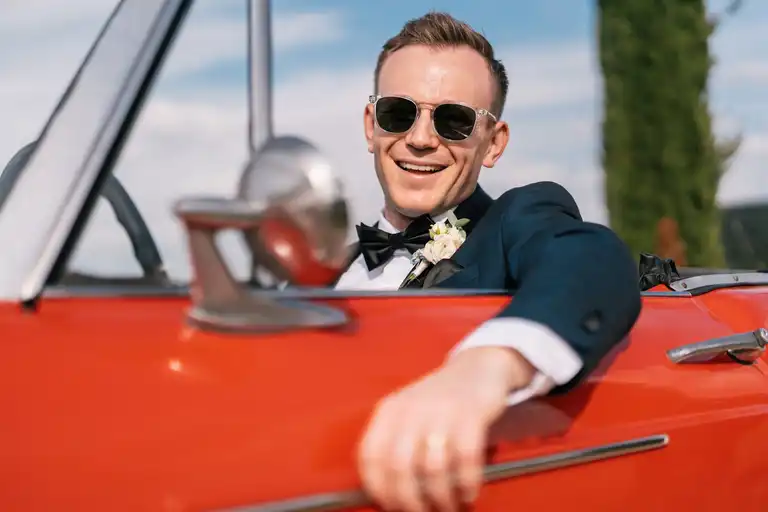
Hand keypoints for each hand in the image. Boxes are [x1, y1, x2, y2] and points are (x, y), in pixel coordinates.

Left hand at [357, 346, 535, 511]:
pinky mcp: (471, 413)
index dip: (379, 489)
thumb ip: (395, 447)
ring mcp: (441, 410)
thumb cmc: (439, 402)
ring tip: (449, 506)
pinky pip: (465, 458)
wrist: (477, 368)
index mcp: (389, 412)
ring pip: (433, 468)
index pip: (370, 457)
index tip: (391, 506)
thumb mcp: (408, 416)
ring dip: (441, 497)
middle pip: (399, 467)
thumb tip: (391, 495)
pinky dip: (467, 483)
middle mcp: (410, 409)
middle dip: (411, 501)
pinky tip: (469, 492)